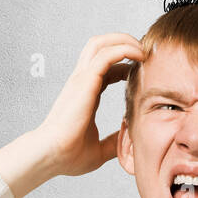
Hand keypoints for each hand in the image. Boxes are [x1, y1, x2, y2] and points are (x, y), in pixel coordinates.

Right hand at [33, 33, 142, 176]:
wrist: (51, 156)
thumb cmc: (68, 155)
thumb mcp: (100, 149)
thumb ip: (115, 141)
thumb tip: (130, 140)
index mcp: (85, 93)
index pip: (105, 66)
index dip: (125, 63)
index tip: (143, 69)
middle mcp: (81, 81)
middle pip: (100, 45)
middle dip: (124, 41)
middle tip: (146, 51)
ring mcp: (81, 79)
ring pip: (101, 43)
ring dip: (124, 40)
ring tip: (143, 49)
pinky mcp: (84, 81)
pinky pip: (106, 55)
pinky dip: (124, 50)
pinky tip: (139, 57)